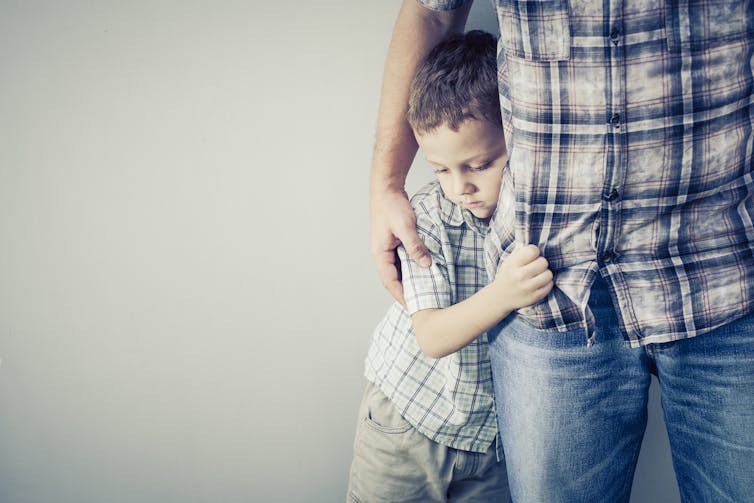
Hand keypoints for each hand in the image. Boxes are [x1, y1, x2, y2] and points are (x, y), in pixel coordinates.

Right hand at [370, 189, 430, 305]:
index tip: (412, 308)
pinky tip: (423, 272)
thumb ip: (415, 246)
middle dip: (405, 292)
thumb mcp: (405, 226)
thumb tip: (426, 264)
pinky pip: (402, 261)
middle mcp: (382, 254)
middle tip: (421, 304)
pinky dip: (412, 268)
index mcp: (380, 253)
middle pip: (394, 279)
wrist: (387, 189)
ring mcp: (388, 249)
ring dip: (409, 281)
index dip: (401, 295)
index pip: (390, 281)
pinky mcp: (394, 243)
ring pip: (399, 270)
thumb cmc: (392, 206)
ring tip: (423, 292)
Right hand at [493, 244, 553, 310]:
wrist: (499, 297)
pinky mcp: (534, 297)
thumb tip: (537, 244)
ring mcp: (527, 288)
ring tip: (538, 275)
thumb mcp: (508, 261)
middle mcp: (520, 276)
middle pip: (543, 262)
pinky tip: (539, 283)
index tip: (531, 255)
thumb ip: (521, 251)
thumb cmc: (507, 275)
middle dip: (540, 262)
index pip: (533, 251)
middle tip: (535, 266)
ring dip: (545, 273)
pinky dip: (546, 283)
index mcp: (513, 265)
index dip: (534, 251)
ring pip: (548, 274)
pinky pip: (549, 285)